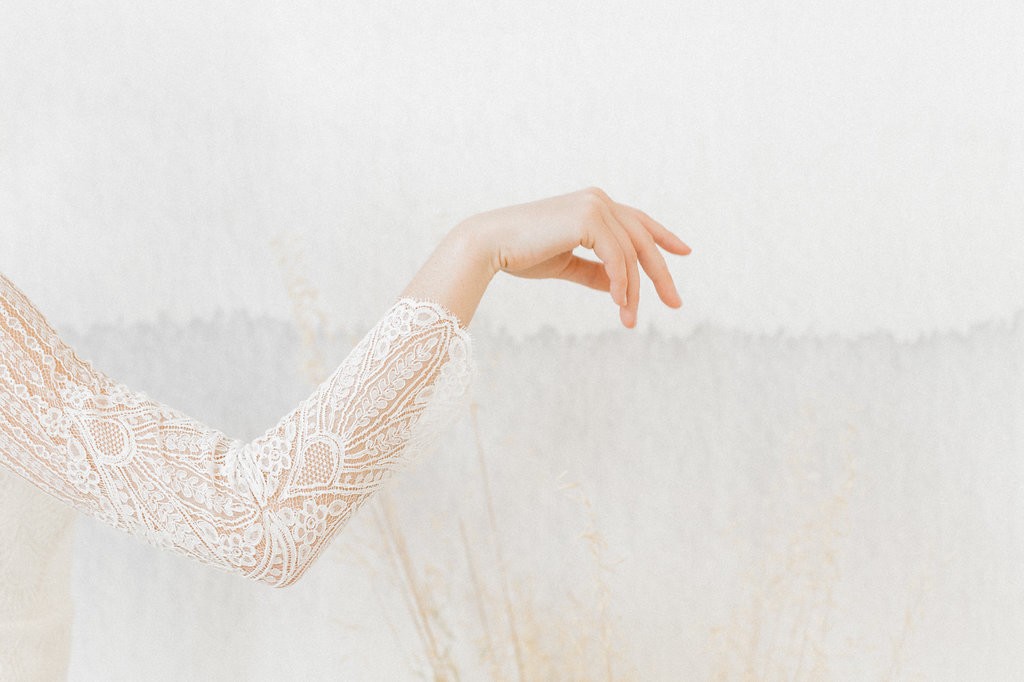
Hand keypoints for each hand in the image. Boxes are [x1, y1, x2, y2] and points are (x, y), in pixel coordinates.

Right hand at [454, 187, 691, 327]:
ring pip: (631, 253)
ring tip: (630, 320)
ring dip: (634, 290)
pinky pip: (617, 256)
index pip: (638, 221)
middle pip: (643, 240)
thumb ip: (594, 272)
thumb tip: (619, 287)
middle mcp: (598, 200)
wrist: (490, 245)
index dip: (663, 236)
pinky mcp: (588, 218)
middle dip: (660, 274)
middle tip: (675, 304)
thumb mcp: (566, 264)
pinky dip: (621, 282)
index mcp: (593, 205)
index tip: (685, 252)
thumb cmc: (522, 254)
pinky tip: (618, 303)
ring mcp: (594, 205)